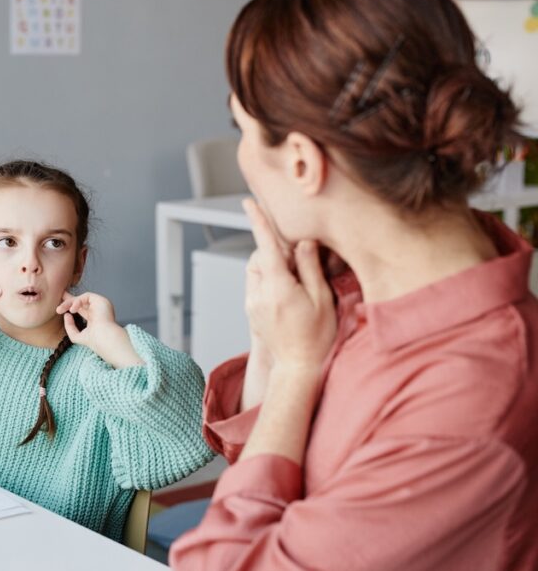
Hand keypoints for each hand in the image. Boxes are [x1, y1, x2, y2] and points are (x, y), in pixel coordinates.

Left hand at [56, 291, 142, 368]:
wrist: (105, 339)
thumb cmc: (94, 341)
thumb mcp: (77, 336)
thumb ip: (70, 327)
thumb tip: (66, 315)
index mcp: (95, 318)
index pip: (82, 309)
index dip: (71, 306)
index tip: (60, 307)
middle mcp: (99, 310)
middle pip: (82, 301)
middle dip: (68, 300)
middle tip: (58, 300)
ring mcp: (100, 305)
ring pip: (82, 298)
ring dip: (69, 302)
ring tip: (60, 309)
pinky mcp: (101, 300)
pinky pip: (86, 296)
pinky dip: (77, 301)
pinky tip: (72, 310)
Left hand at [243, 198, 335, 380]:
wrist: (297, 368)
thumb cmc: (316, 337)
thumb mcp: (321, 299)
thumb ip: (310, 268)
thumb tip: (303, 242)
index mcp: (278, 289)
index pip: (266, 247)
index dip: (258, 222)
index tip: (249, 203)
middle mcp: (259, 294)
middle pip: (261, 257)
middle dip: (276, 250)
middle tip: (300, 260)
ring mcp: (252, 303)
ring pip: (257, 270)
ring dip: (273, 265)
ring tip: (297, 280)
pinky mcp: (251, 310)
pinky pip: (257, 283)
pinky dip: (270, 278)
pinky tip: (289, 291)